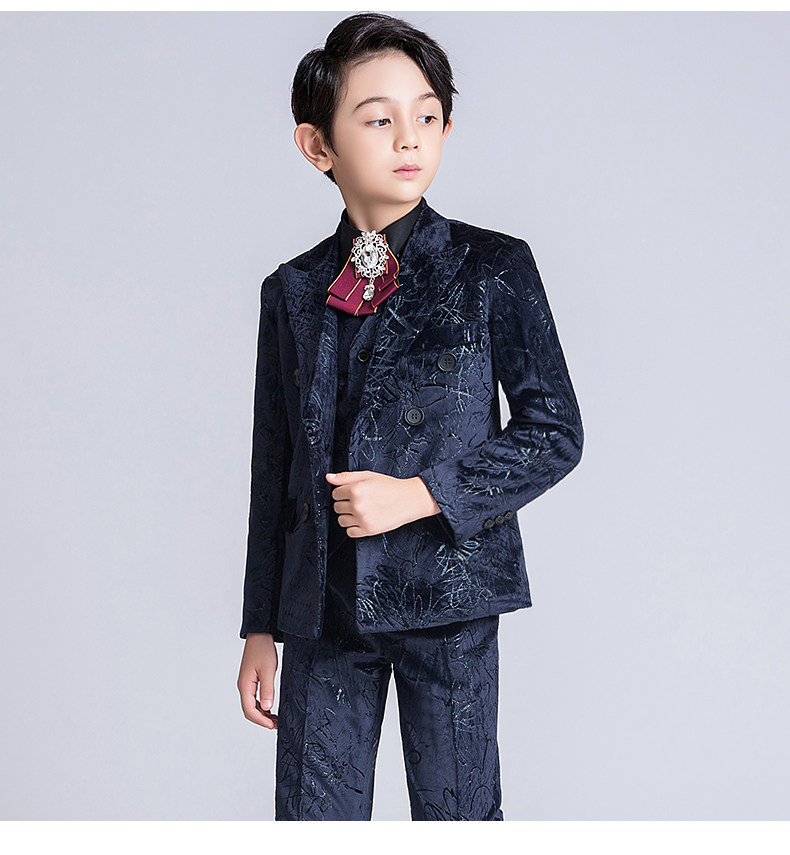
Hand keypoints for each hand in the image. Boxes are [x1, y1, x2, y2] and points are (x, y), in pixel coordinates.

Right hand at [237, 633, 278, 729]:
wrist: (260, 634)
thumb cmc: (263, 649)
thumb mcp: (268, 670)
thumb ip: (267, 690)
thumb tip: (266, 708)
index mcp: (245, 685)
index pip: (249, 710)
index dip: (261, 721)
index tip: (272, 726)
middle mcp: (243, 686)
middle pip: (249, 710)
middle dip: (261, 720)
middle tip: (276, 725)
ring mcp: (247, 683)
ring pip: (252, 705)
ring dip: (262, 714)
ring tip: (276, 719)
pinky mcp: (251, 680)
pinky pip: (254, 698)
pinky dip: (262, 706)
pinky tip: (271, 708)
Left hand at [325, 470, 439, 536]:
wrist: (409, 500)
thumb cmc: (390, 486)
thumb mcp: (368, 475)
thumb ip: (346, 477)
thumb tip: (329, 477)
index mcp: (356, 490)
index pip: (335, 493)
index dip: (343, 492)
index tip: (353, 492)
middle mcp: (357, 505)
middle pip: (337, 507)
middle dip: (345, 503)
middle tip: (360, 500)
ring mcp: (362, 519)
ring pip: (341, 521)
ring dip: (348, 516)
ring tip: (361, 510)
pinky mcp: (368, 530)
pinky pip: (349, 532)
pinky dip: (354, 527)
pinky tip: (363, 519)